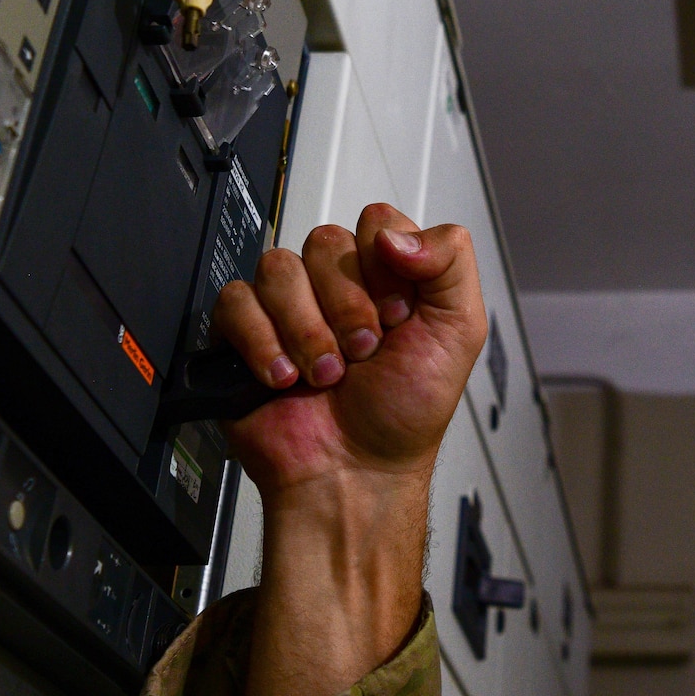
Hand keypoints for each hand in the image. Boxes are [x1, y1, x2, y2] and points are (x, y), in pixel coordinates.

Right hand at [213, 204, 487, 501]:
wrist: (354, 474)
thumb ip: (450, 263)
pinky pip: (235, 300)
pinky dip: (262, 342)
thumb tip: (393, 233)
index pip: (377, 221)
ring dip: (308, 330)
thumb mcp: (459, 332)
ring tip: (327, 374)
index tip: (398, 316)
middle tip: (363, 352)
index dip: (385, 267)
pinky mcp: (244, 332)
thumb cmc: (406, 414)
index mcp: (389, 276)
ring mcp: (289, 306)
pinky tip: (286, 377)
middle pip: (326, 242)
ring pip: (279, 267)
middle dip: (348, 305)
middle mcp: (338, 284)